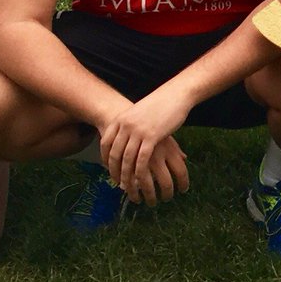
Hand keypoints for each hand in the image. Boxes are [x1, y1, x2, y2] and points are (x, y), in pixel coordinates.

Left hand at [98, 89, 191, 204]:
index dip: (105, 158)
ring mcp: (138, 131)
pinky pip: (142, 158)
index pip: (105, 143)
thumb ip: (129, 126)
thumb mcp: (137, 113)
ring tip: (127, 186)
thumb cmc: (158, 104)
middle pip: (114, 153)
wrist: (175, 95)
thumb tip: (125, 140)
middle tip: (116, 182)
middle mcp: (126, 125)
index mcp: (121, 119)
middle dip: (114, 170)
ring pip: (127, 159)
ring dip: (126, 175)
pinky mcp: (152, 136)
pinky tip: (140, 180)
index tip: (108, 168)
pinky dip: (139, 172)